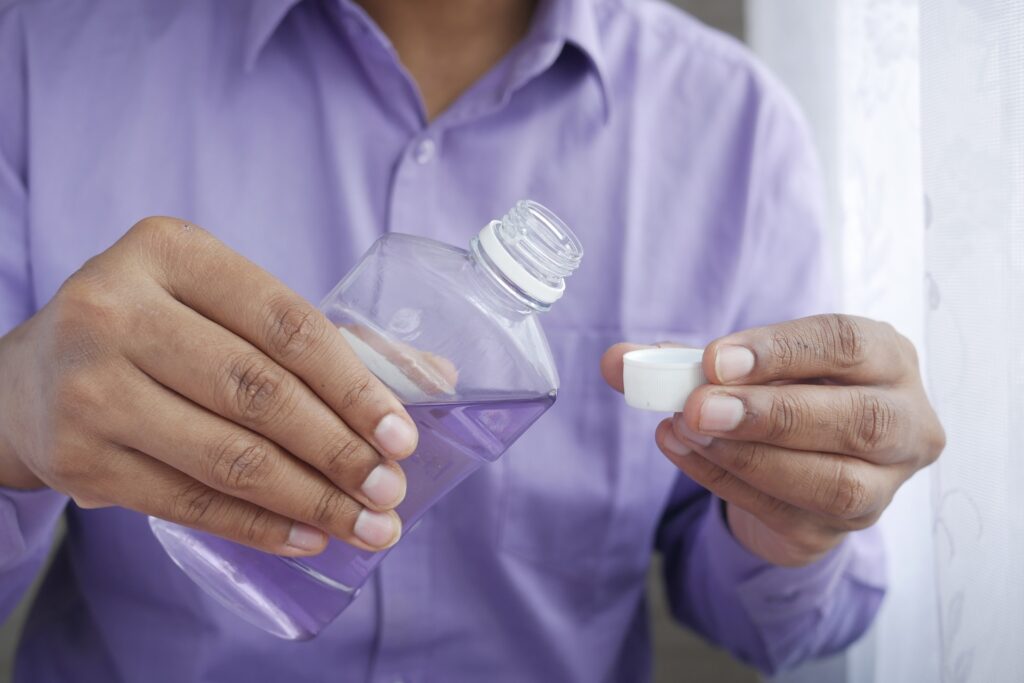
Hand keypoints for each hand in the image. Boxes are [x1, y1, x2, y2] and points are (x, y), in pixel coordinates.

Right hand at [0, 217, 418, 555]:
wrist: (33, 376)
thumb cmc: (158, 330)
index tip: (402, 435)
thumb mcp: (222, 304)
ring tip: (366, 524)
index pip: (286, 324)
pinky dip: (258, 526)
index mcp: (170, 251)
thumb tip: (435, 379)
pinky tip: (307, 536)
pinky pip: (187, 504)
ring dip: (311, 500)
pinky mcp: (76, 458)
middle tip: (389, 490)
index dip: (354, 385)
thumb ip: (323, 337)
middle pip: (259, 392)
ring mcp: (89, 386)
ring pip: (227, 456)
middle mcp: (117, 310)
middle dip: (339, 451)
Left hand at [602, 315, 944, 566]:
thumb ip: (680, 361)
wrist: (792, 459)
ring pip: (834, 481)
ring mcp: (882, 485)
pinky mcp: (841, 529)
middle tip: (697, 407)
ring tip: (684, 430)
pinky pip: (788, 513)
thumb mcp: (736, 366)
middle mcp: (905, 421)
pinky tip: (684, 453)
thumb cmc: (774, 392)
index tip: (714, 360)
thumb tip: (614, 361)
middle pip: (858, 419)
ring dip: (749, 457)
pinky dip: (728, 483)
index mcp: (886, 359)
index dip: (780, 352)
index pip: (847, 345)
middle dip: (770, 414)